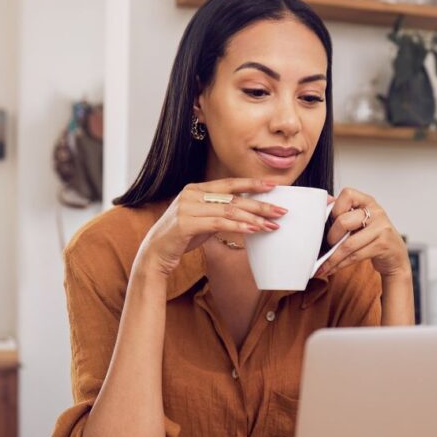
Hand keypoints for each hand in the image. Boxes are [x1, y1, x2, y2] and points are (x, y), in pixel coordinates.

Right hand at [136, 178, 286, 275]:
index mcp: (196, 189)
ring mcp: (187, 207)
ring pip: (228, 209)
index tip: (274, 186)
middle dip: (260, 204)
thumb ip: (219, 212)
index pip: (229, 183)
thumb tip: (248, 213)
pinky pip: (218, 223)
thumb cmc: (181, 237)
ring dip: (253, 218)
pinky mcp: (186, 223)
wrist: (155, 253)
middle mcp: (191, 194)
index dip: (252, 184)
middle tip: (281, 211)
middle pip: (233, 197)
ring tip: (272, 225)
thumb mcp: (202, 220)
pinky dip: (238, 226)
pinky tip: (253, 230)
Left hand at [314, 187, 410, 279]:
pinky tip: (332, 268)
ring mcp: (381, 228)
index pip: (347, 194)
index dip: (335, 209)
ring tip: (323, 266)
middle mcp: (376, 212)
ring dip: (332, 258)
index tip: (331, 221)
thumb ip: (344, 211)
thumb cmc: (373, 236)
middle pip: (343, 222)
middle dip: (331, 237)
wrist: (395, 255)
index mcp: (368, 201)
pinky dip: (340, 264)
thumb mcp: (361, 220)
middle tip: (327, 246)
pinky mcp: (382, 245)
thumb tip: (325, 200)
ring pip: (348, 244)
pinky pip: (355, 256)